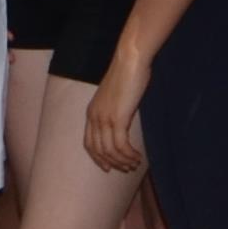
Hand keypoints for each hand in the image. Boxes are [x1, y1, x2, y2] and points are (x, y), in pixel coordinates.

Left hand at [83, 53, 150, 176]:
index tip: (109, 167)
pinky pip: (121, 145)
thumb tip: (123, 124)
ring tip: (135, 164)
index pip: (89, 143)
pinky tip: (138, 157)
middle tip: (127, 169)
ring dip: (123, 161)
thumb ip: (115, 111)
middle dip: (113, 163)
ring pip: (110, 151)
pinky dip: (129, 155)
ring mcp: (104, 118)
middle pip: (98, 150)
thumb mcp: (116, 96)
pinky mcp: (117, 118)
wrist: (130, 60)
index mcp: (91, 112)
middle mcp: (94, 117)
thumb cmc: (127, 75)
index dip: (98, 158)